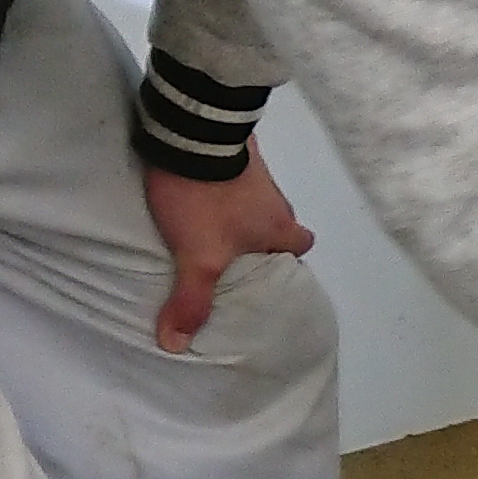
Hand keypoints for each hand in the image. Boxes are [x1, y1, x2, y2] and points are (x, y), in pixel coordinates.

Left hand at [144, 151, 317, 354]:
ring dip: (239, 206)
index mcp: (280, 224)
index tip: (268, 266)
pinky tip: (198, 186)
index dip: (288, 258)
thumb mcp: (198, 257)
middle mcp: (276, 197)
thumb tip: (176, 345)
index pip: (301, 245)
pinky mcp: (232, 147)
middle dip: (262, 233)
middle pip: (278, 220)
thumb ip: (190, 299)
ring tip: (208, 217)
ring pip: (255, 196)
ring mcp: (256, 168)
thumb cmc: (207, 200)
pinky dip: (221, 180)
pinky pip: (233, 171)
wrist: (191, 132)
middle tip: (233, 246)